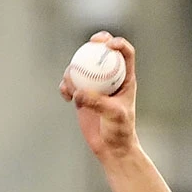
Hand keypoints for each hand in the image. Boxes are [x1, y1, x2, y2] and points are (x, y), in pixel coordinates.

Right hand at [59, 32, 138, 160]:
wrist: (111, 148)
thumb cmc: (120, 131)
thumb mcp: (114, 115)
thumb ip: (97, 102)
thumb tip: (78, 92)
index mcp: (125, 79)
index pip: (125, 54)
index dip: (119, 44)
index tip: (108, 44)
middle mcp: (110, 79)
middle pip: (102, 53)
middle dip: (95, 43)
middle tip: (89, 44)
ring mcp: (95, 86)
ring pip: (82, 66)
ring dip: (74, 70)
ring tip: (72, 86)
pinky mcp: (82, 95)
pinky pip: (70, 84)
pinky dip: (65, 87)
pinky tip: (66, 96)